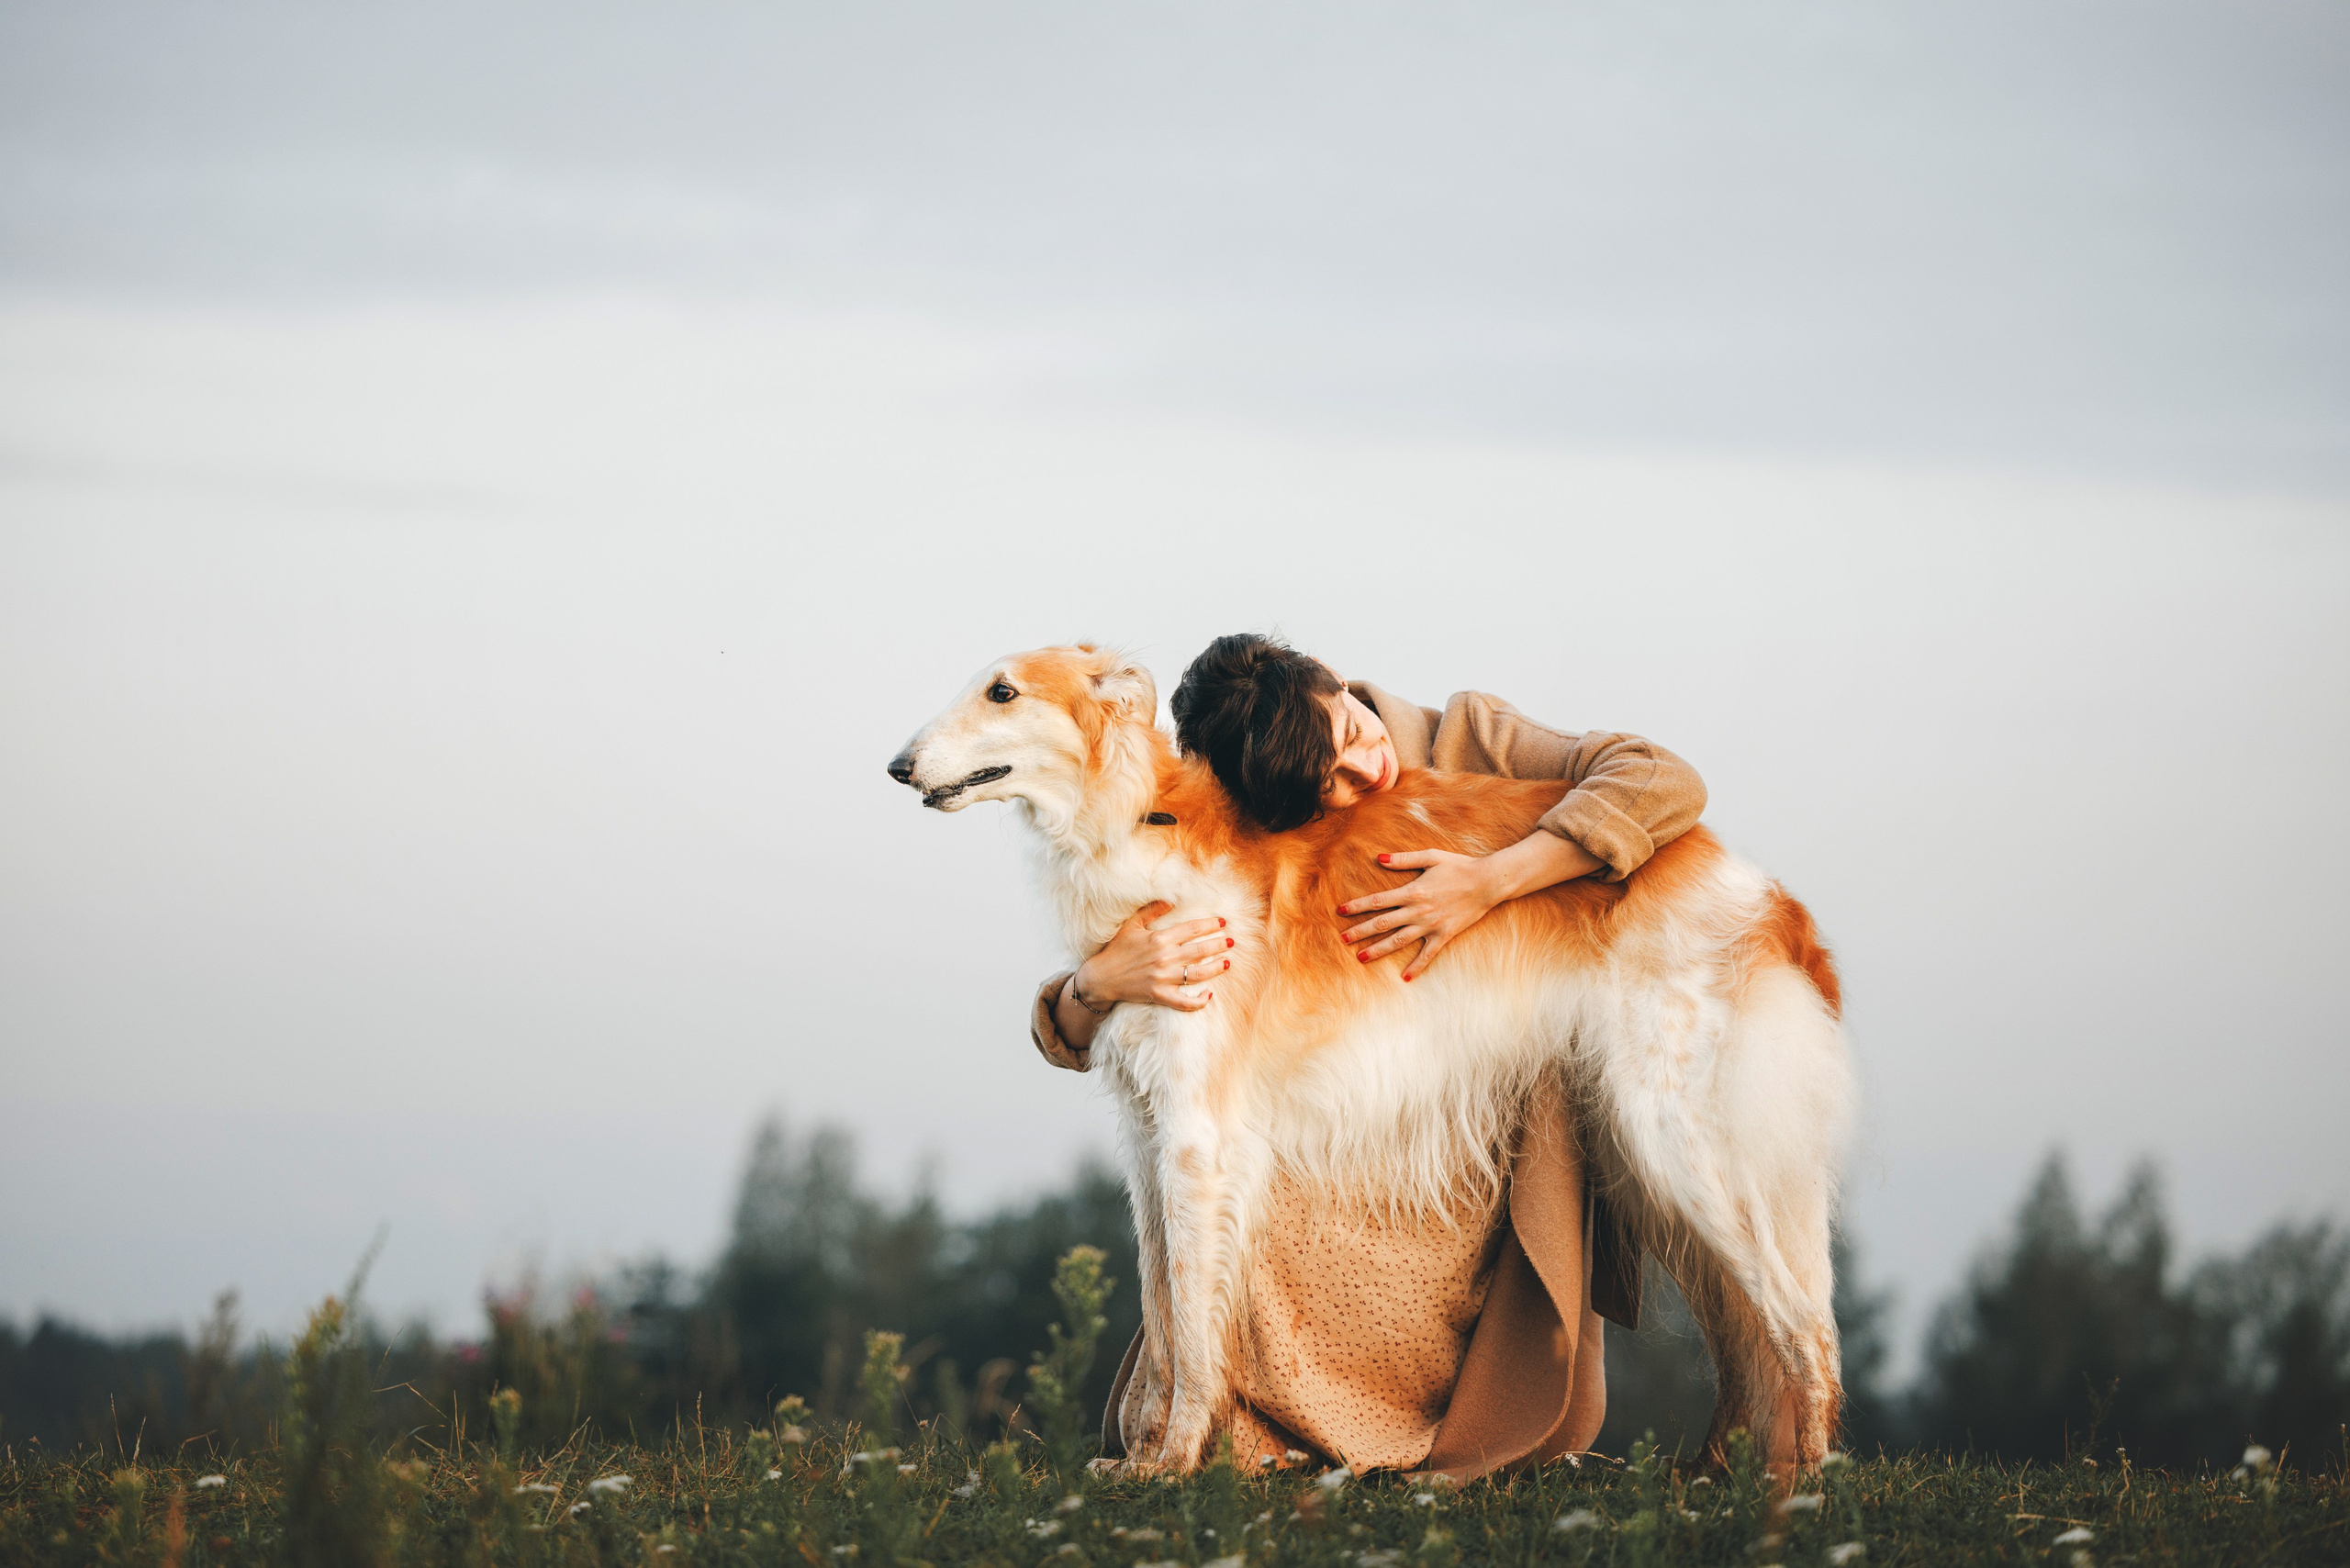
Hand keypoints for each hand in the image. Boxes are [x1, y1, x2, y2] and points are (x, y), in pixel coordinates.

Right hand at [1073, 900, 1232, 1013]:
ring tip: (1227, 962)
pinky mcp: (1159, 995)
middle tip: (1231, 941)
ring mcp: (1163, 978)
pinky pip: (1184, 1002)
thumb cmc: (1117, 949)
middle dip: (1219, 944)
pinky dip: (1199, 1001)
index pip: (1192, 929)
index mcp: (1159, 938)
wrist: (1101, 978)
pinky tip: (1210, 995)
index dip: (1210, 924)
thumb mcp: (1132, 925)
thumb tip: (1171, 900)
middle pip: (1200, 950)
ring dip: (1216, 968)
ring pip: (1198, 974)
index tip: (1222, 921)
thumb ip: (1151, 911)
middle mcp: (1164, 958)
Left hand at [1338, 851, 1502, 979]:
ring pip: (1398, 940)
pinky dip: (1416, 966)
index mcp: (1412, 891)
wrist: (1487, 882)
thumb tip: (1379, 858)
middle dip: (1360, 932)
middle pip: (1382, 924)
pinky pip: (1427, 954)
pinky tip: (1405, 978)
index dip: (1357, 906)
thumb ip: (1403, 859)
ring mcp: (1430, 925)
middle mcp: (1417, 911)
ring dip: (1378, 950)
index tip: (1340, 911)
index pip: (1377, 901)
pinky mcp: (1444, 935)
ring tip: (1360, 958)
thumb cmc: (1458, 866)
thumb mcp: (1430, 857)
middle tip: (1342, 939)